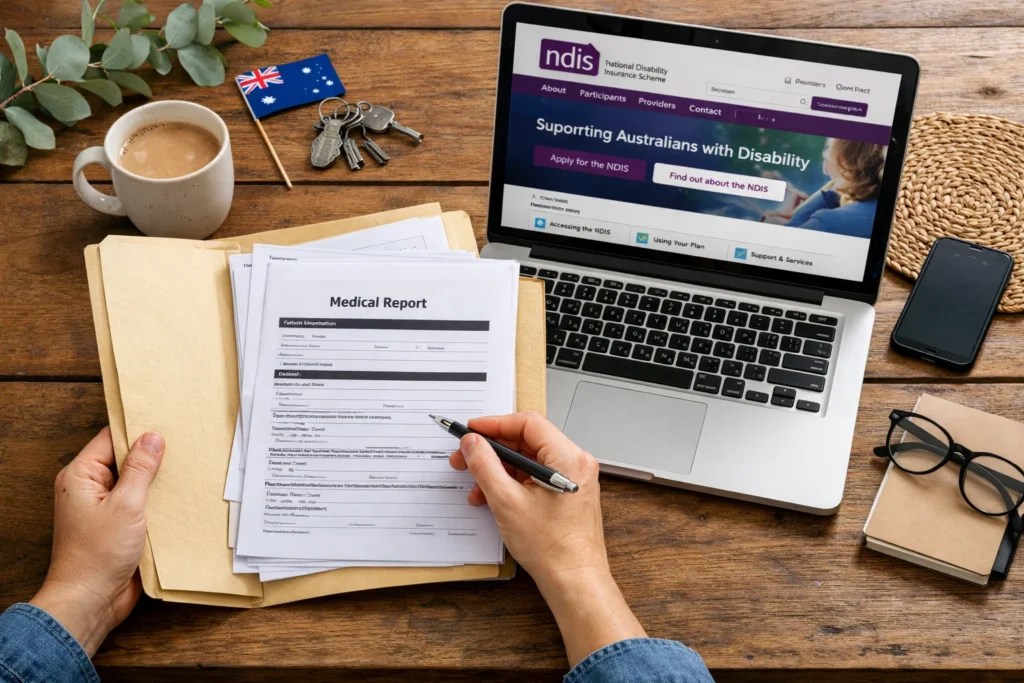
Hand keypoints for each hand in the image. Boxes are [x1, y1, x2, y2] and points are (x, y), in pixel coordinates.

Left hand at [30, 428, 164, 656]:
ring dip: (157, 480)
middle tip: (181, 446)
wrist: (90, 601)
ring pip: (135, 482)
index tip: (165, 423)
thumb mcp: (125, 505)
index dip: (137, 430)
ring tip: (184, 470)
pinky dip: (157, 501)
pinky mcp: (118, 525)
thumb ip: (140, 469)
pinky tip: (178, 498)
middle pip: (125, 459)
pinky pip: (140, 503)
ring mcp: (104, 507)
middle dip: (152, 455)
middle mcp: (89, 488)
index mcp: (81, 476)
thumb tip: (152, 438)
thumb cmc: (96, 556)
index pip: (111, 439)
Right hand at [449, 412, 644, 664]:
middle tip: (465, 457)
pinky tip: (491, 498)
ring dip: (499, 470)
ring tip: (475, 485)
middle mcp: (575, 463)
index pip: (527, 423)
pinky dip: (512, 483)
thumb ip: (485, 466)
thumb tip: (473, 443)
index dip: (494, 424)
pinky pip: (535, 477)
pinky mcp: (567, 494)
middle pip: (527, 441)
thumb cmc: (553, 548)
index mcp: (568, 457)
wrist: (574, 581)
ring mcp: (573, 479)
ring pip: (529, 461)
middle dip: (493, 450)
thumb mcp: (507, 502)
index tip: (471, 430)